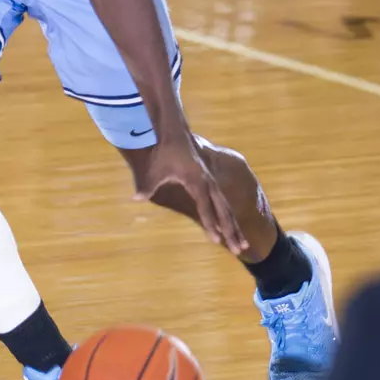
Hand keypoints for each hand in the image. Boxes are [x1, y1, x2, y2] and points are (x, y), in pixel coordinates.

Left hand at [134, 133, 246, 254]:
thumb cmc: (164, 150)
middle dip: (231, 231)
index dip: (210, 224)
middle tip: (238, 249)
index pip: (205, 208)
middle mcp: (209, 183)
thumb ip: (147, 184)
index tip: (216, 241)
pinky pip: (221, 202)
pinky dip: (227, 216)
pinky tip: (230, 228)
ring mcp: (211, 182)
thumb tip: (137, 197)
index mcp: (198, 182)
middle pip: (223, 211)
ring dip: (233, 226)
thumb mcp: (155, 168)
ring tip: (242, 244)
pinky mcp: (209, 181)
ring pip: (226, 207)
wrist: (175, 130)